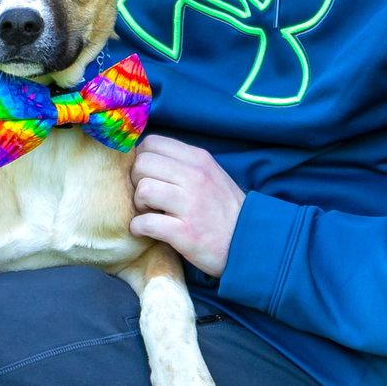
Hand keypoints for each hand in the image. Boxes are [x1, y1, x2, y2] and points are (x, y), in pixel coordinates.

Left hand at [128, 135, 244, 275]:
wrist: (249, 242)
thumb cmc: (223, 209)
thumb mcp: (210, 174)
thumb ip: (182, 163)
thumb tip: (145, 156)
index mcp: (199, 159)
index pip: (152, 143)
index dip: (141, 158)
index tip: (147, 175)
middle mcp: (195, 177)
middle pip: (142, 164)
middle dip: (137, 181)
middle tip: (147, 197)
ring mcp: (190, 204)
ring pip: (143, 190)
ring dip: (138, 205)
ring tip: (149, 213)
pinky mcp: (185, 232)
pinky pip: (146, 222)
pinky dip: (139, 228)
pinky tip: (145, 231)